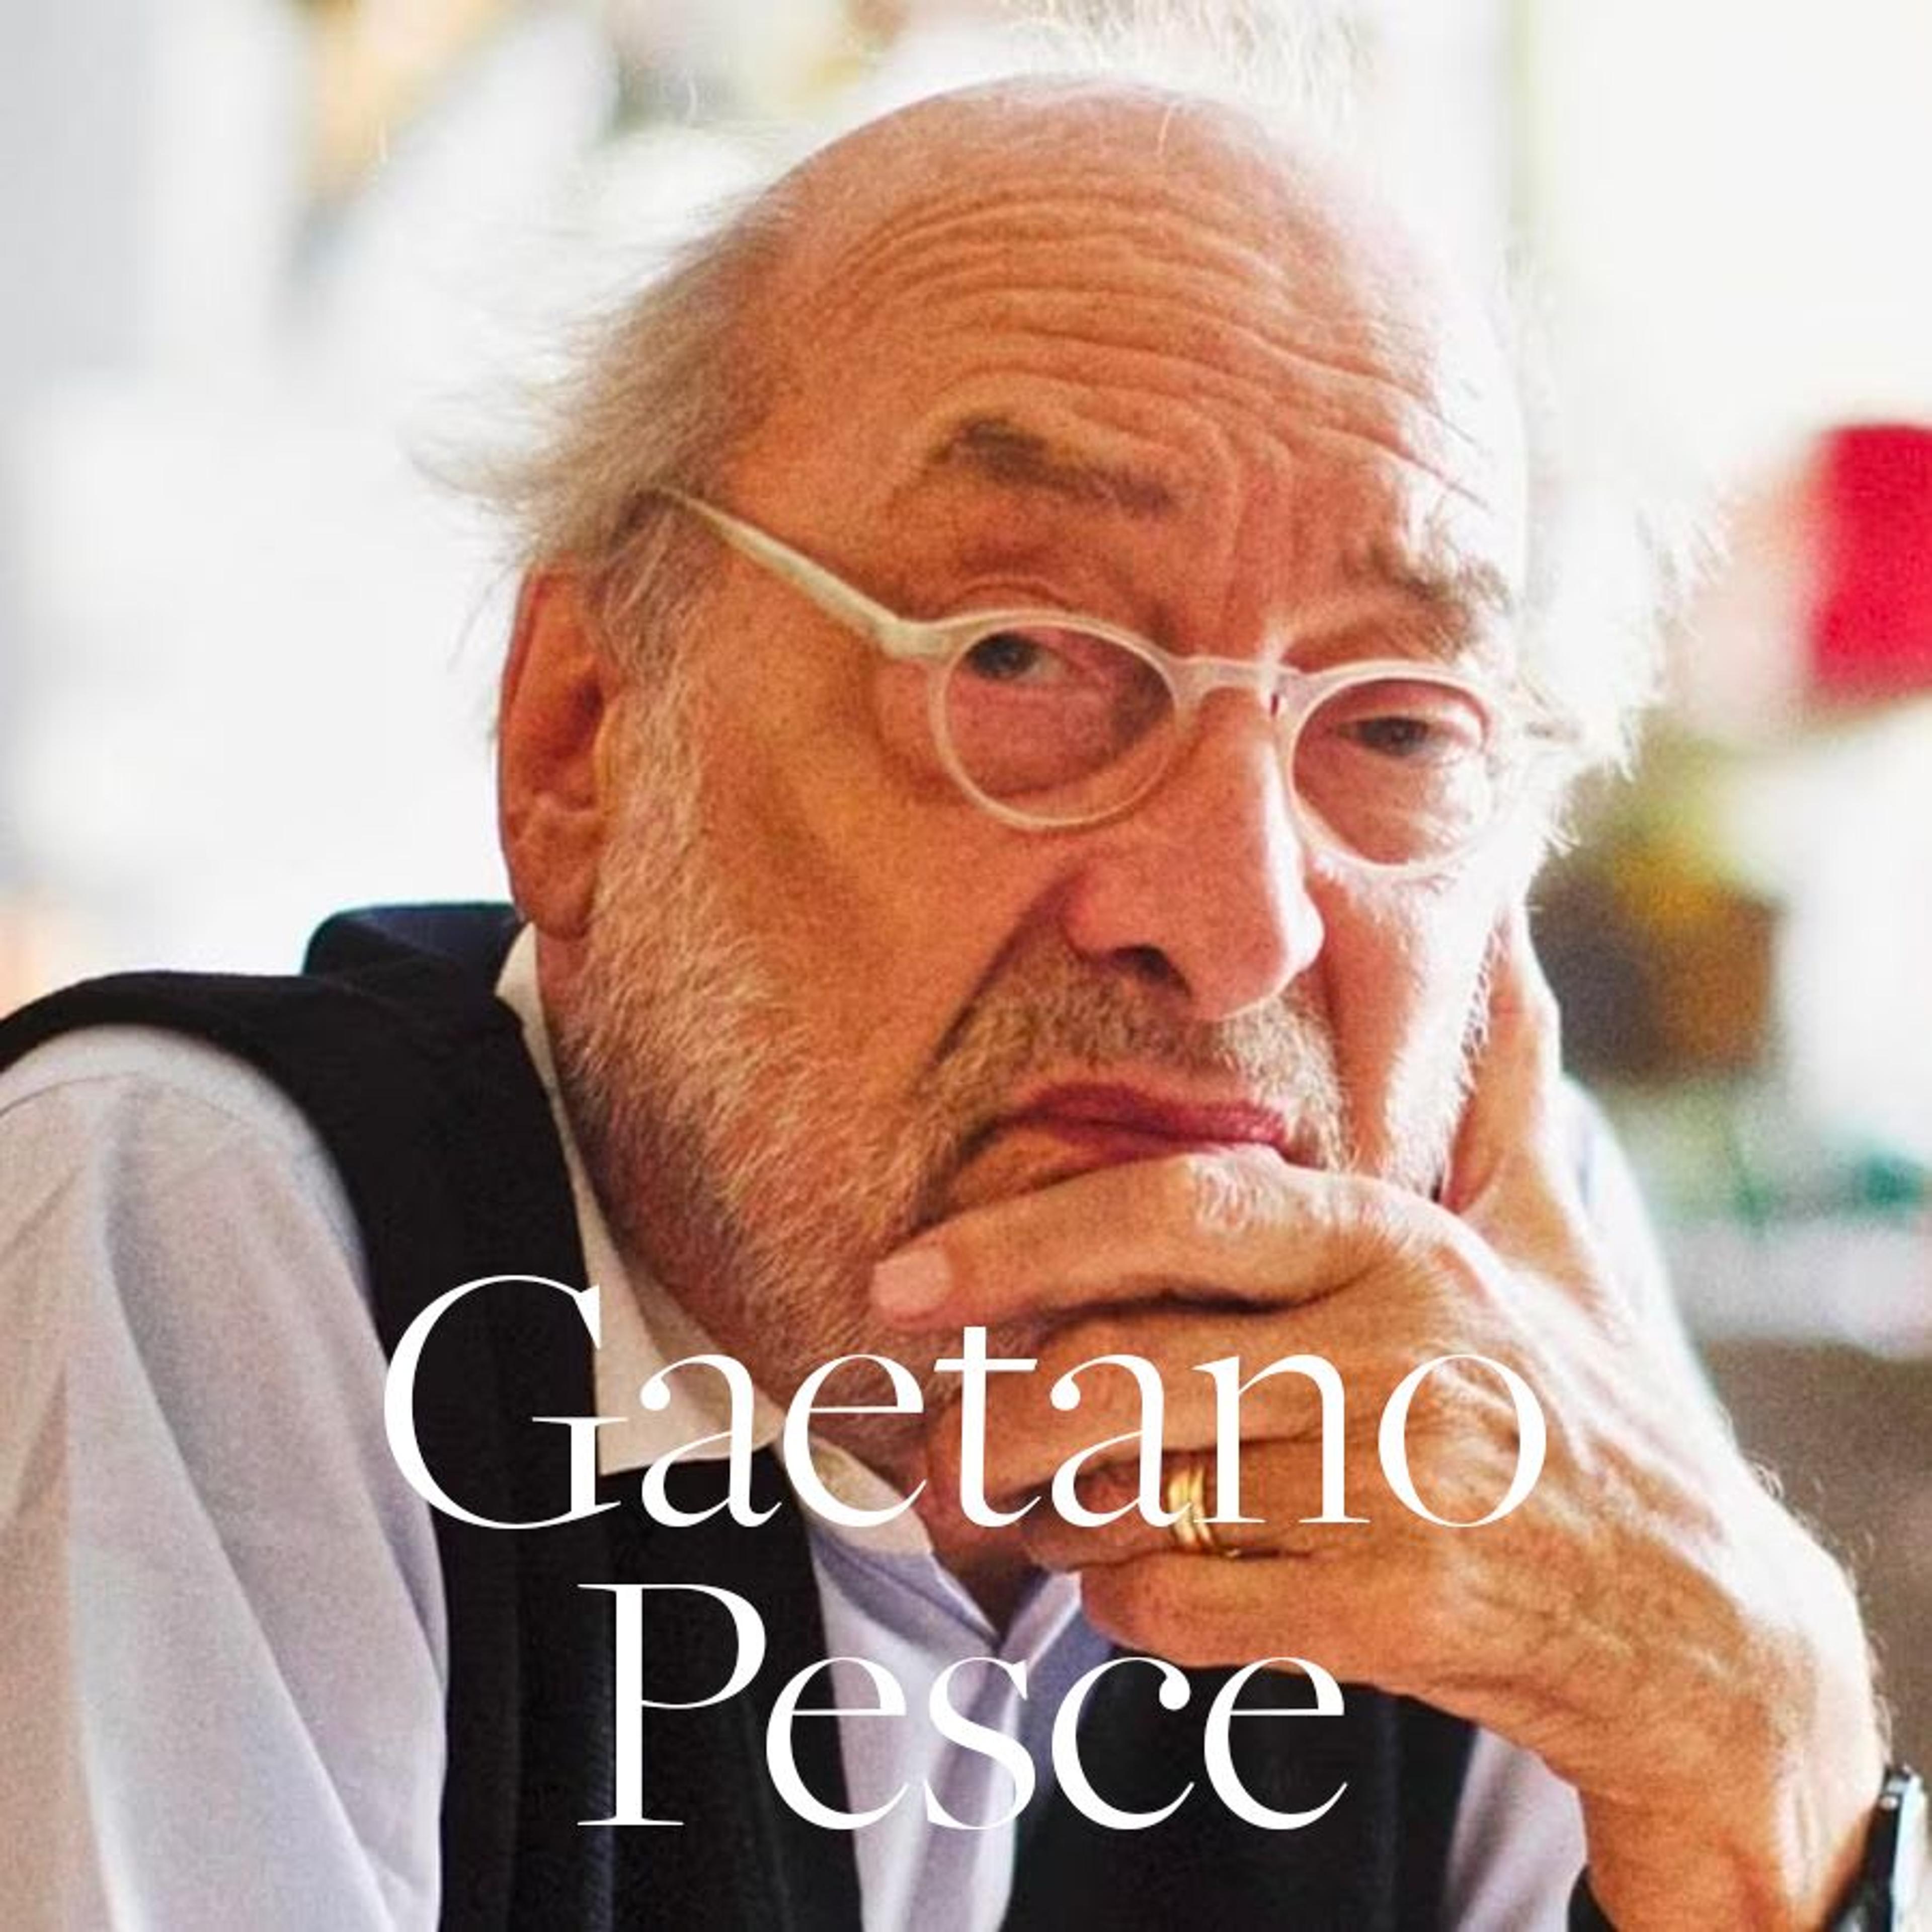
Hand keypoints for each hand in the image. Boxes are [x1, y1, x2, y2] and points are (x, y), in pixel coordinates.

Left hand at [873, 906, 1885, 1928]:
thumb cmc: (1583, 1405)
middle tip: (931, 1449)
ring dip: (1055, 1517)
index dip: (1023, 1238)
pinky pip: (1177, 1599)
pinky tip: (1136, 1581)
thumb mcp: (1552, 1231)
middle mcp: (1392, 1346)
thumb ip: (1502, 1087)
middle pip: (1124, 1365)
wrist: (1693, 1620)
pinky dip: (1124, 1601)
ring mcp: (1394, 1483)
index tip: (903, 1277)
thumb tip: (1510, 931)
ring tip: (1032, 1515)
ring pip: (1135, 1492)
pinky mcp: (1389, 1608)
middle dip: (995, 1415)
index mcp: (1401, 1241)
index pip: (1179, 1211)